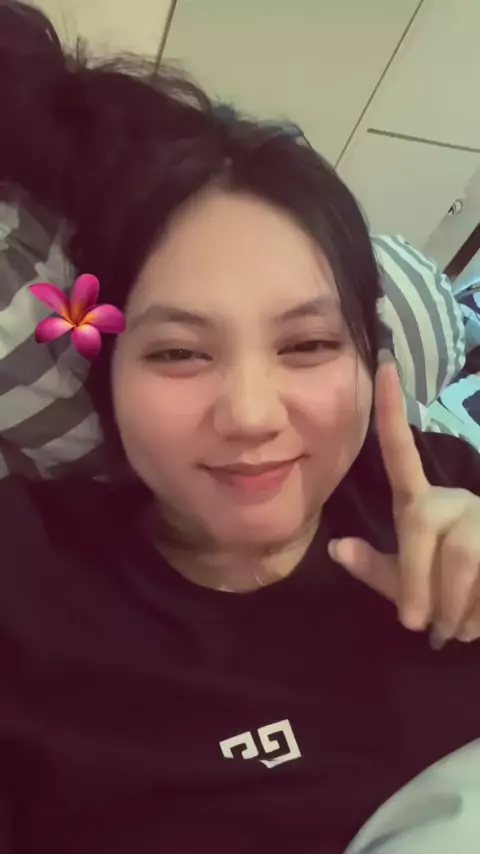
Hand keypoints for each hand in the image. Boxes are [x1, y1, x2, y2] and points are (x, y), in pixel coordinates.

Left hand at [328, 355, 479, 645]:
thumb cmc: (453, 604)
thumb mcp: (409, 591)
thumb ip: (377, 571)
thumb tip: (336, 547)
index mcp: (422, 507)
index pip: (401, 455)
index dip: (391, 412)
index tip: (385, 364)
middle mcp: (455, 500)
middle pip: (421, 521)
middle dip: (416, 581)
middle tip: (423, 624)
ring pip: (460, 551)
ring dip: (453, 604)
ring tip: (459, 628)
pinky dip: (478, 608)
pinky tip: (479, 620)